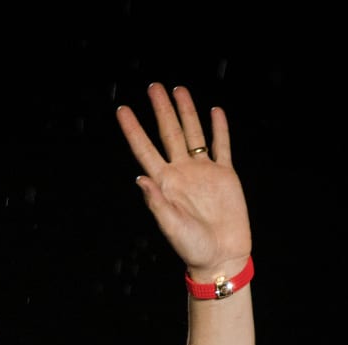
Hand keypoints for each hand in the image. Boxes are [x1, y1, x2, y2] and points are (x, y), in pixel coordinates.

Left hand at [116, 84, 251, 280]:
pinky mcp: (225, 175)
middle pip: (169, 133)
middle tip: (153, 87)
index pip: (145, 149)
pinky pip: (222, 146)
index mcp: (165, 183)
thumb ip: (157, 203)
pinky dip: (219, 128)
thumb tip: (140, 178)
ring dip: (186, 111)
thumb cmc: (192, 247)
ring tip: (178, 89)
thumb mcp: (171, 226)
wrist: (221, 255)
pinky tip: (214, 111)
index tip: (122, 110)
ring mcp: (203, 171)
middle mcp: (182, 172)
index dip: (133, 129)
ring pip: (194, 133)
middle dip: (161, 110)